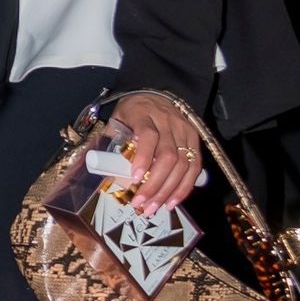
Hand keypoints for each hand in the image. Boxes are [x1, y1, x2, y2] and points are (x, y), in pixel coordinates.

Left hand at [112, 92, 204, 214]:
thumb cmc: (132, 112)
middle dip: (154, 184)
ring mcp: (184, 131)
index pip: (148, 136)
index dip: (143, 157)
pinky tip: (173, 200)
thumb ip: (113, 141)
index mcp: (144, 115)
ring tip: (154, 207)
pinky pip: (195, 166)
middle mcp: (168, 122)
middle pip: (168, 156)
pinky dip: (184, 186)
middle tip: (140, 203)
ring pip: (183, 164)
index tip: (134, 177)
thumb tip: (104, 170)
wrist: (157, 93)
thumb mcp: (118, 120)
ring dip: (168, 190)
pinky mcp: (195, 139)